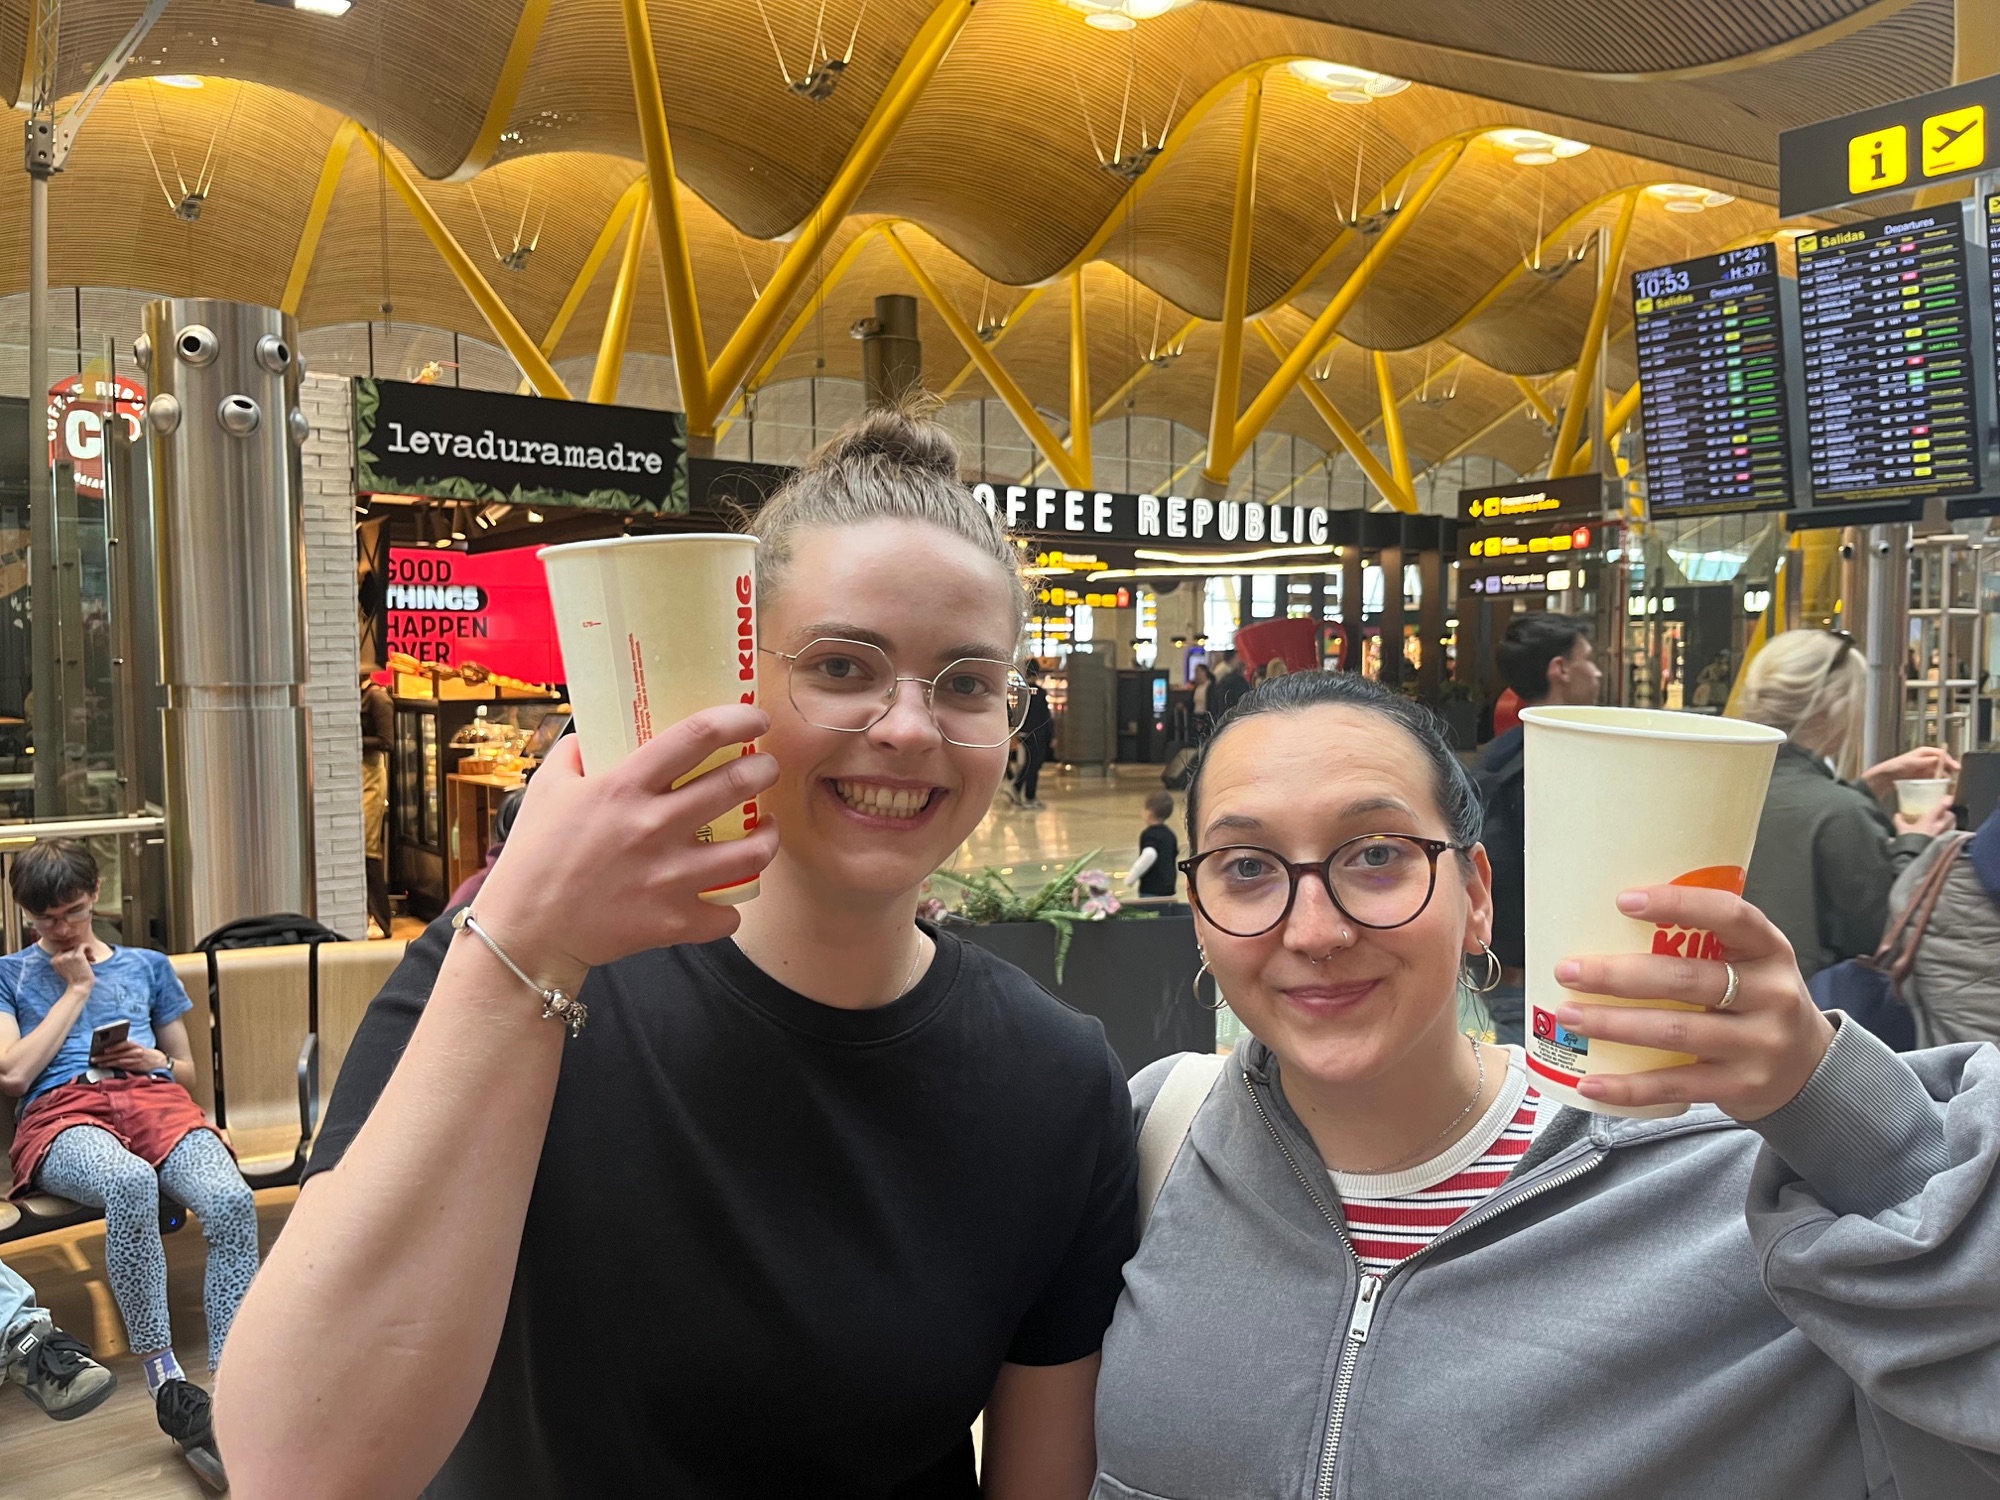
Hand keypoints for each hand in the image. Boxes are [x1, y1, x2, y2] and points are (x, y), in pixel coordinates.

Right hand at [48, 946, 94, 993]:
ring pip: (78, 947)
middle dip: (81, 954)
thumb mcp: (65, 969)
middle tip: (88, 961)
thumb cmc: (75, 980)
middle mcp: (59, 957)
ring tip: (90, 961)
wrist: (79, 987)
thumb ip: (65, 960)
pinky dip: (88, 948)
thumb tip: (74, 948)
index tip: (80, 961)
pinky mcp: (77, 956)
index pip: (64, 951)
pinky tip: (92, 957)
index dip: (73, 954)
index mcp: (54, 961)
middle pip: (71, 948)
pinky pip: (83, 945)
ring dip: (86, 953)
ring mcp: (68, 956)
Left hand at [95, 1040, 167, 1073]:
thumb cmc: (146, 1053)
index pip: (124, 1044)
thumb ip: (127, 1047)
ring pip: (119, 1061)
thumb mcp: (138, 1047)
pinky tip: (105, 1066)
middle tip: (93, 1058)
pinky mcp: (135, 1068)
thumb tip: (110, 1047)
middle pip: (118, 1054)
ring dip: (107, 1062)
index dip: (114, 1047)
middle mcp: (136, 1053)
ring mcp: (136, 1061)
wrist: (160, 1061)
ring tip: (97, 1063)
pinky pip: (122, 1067)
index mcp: (136, 1045)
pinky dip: (113, 1066)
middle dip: (105, 1056)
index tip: (103, 1048)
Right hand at [470, 704, 780, 990]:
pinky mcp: (674, 921)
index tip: (756, 720)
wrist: (525, 932)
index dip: (737, 720)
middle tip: (766, 769)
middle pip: (736, 785)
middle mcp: (654, 826)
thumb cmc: (534, 857)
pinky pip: (727, 915)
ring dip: (768, 837)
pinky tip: (724, 897)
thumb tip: (595, 732)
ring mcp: (669, 877)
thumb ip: (574, 753)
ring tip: (766, 829)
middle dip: (764, 770)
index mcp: (624, 787)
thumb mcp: (545, 788)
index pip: (696, 736)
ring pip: (752, 852)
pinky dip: (730, 909)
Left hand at [1552, 884, 1834, 1120]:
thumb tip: (1604, 923)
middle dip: (1618, 975)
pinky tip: (1591, 1082)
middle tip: (1568, 970)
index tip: (1623, 900)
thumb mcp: (1750, 962)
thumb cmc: (1757, 1000)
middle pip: (1687, 979)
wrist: (1811, 1069)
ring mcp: (1758, 1044)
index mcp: (1769, 949)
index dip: (1678, 905)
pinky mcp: (1741, 1086)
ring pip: (1675, 1032)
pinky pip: (1674, 1086)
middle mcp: (1771, 995)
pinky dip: (1628, 1087)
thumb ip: (1702, 942)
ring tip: (1569, 1016)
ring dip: (1613, 1024)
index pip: (1730, 916)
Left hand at [1862, 745, 1958, 799]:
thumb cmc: (1896, 766)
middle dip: (1950, 768)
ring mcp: (1926, 768)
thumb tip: (1937, 759)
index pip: (1941, 754)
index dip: (1949, 760)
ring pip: (1940, 771)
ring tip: (1951, 783)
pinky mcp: (1923, 776)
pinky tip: (1942, 786)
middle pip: (1943, 762)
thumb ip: (1924, 761)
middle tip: (1957, 776)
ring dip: (1946, 776)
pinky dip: (1939, 781)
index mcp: (1925, 752)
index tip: (1956, 767)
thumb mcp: (1910, 762)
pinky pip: (1934, 778)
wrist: (1886, 777)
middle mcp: (1927, 758)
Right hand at [1894, 802, 1957, 837]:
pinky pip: (1951, 835)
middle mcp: (1940, 826)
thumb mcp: (1902, 830)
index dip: (1946, 801)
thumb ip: (1900, 821)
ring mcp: (1945, 835)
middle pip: (1950, 815)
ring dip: (1950, 823)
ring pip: (1953, 825)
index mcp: (1929, 820)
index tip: (1949, 797)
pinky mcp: (1947, 843)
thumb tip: (1898, 815)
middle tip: (1943, 814)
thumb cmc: (1909, 842)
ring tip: (1944, 824)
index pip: (1941, 807)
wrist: (1914, 857)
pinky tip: (1944, 835)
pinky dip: (1949, 833)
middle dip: (1948, 813)